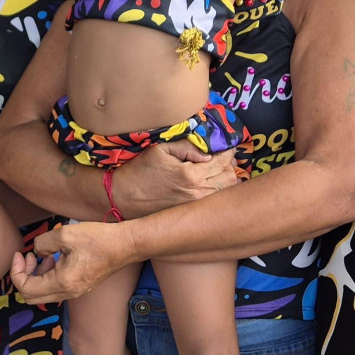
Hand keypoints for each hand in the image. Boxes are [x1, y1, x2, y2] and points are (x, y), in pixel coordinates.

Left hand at [9, 219, 133, 302]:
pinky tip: (55, 258)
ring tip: (45, 255)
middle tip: (28, 256)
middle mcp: (68, 293)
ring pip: (43, 294)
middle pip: (31, 297)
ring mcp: (74, 292)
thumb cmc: (98, 239)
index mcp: (62, 282)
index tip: (20, 253)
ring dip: (36, 275)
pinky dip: (48, 276)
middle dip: (24, 276)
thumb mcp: (65, 234)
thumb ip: (43, 242)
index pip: (26, 288)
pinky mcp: (79, 287)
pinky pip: (54, 289)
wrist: (125, 246)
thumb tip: (36, 251)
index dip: (16, 271)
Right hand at [111, 139, 238, 217]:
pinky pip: (215, 199)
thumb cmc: (139, 171)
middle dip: (229, 164)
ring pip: (226, 190)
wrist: (123, 198)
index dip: (228, 149)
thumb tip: (207, 153)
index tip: (225, 143)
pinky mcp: (192, 211)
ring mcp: (196, 205)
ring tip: (216, 168)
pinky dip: (219, 189)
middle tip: (222, 155)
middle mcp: (198, 193)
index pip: (223, 160)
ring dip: (226, 177)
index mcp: (191, 175)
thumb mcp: (160, 150)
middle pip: (230, 177)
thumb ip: (187, 147)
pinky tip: (210, 182)